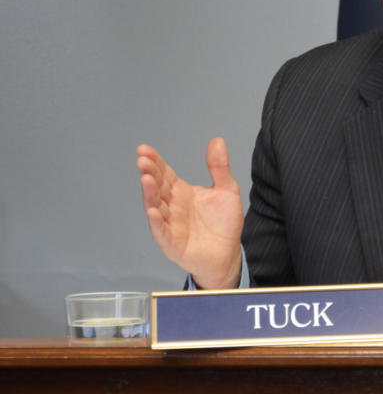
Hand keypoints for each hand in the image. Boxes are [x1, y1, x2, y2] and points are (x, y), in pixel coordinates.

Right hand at [136, 138, 243, 288]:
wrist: (229, 253)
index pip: (164, 173)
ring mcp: (170, 225)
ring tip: (146, 179)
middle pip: (157, 187)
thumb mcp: (226, 190)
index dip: (154, 161)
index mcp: (181, 192)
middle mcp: (171, 207)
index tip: (144, 149)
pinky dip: (158, 222)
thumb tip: (217, 141)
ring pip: (156, 207)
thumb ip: (219, 167)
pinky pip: (162, 232)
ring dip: (150, 194)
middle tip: (143, 160)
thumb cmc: (224, 223)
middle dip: (149, 173)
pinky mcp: (173, 243)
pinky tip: (155, 211)